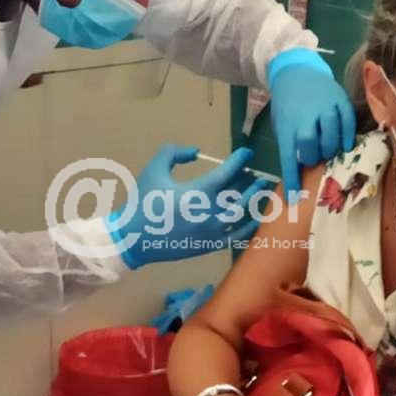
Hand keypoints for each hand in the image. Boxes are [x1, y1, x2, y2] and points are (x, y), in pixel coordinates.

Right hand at [112, 145, 272, 267]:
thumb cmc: (143, 201)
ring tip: (261, 190)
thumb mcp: (155, 169)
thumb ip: (174, 153)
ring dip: (254, 199)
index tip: (246, 153)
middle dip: (249, 180)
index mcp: (198, 191)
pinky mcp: (210, 245)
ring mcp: (213, 230)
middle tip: (255, 173)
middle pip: (239, 192)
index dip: (240, 160)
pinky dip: (249, 227)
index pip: (228, 172)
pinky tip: (256, 219)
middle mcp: (211, 211)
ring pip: (242, 213)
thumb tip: (195, 151)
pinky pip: (236, 236)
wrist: (133, 237)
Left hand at [268, 49, 357, 195]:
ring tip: (329, 151)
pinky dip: (348, 136)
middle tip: (315, 159)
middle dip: (313, 157)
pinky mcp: (339, 99)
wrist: (296, 71)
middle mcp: (306, 115)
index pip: (288, 156)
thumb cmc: (288, 105)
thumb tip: (299, 172)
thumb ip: (291, 145)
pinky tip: (345, 144)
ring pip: (331, 133)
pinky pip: (347, 121)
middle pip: (310, 143)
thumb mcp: (282, 124)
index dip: (291, 178)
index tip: (294, 197)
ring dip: (331, 148)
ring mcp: (324, 106)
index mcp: (287, 124)